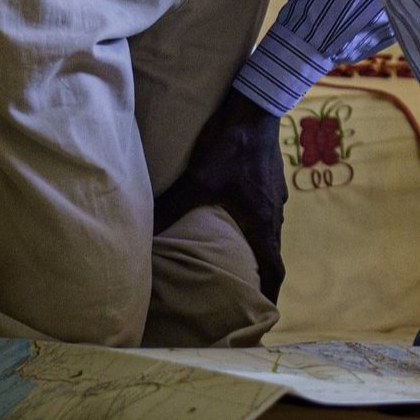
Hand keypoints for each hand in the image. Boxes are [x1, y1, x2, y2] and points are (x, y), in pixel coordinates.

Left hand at [154, 88, 286, 299]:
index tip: (264, 315)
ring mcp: (275, 194)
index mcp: (263, 220)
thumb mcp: (199, 179)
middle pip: (269, 252)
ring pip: (266, 230)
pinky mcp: (269, 179)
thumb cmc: (231, 145)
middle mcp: (274, 211)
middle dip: (256, 275)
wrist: (257, 104)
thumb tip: (144, 236)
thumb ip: (172, 206)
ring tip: (230, 259)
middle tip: (237, 292)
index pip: (273, 269)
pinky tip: (229, 219)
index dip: (270, 295)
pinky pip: (262, 211)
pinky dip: (249, 225)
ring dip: (252, 247)